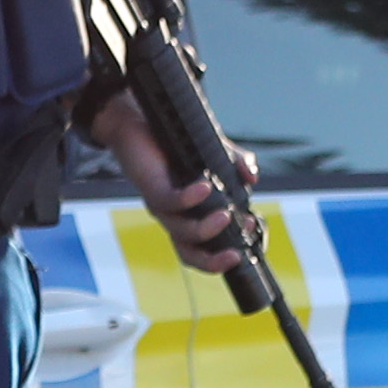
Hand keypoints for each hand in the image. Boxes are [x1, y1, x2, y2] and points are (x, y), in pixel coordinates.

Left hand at [96, 94, 253, 276]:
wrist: (135, 125)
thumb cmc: (176, 146)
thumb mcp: (215, 155)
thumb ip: (237, 166)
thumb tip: (252, 178)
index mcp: (190, 217)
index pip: (206, 250)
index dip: (226, 255)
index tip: (252, 238)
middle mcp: (174, 217)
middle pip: (190, 255)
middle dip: (214, 262)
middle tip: (236, 254)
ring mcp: (161, 206)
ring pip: (182, 231)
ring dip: (206, 229)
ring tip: (226, 215)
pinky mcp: (150, 188)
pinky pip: (169, 201)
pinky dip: (189, 198)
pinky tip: (206, 187)